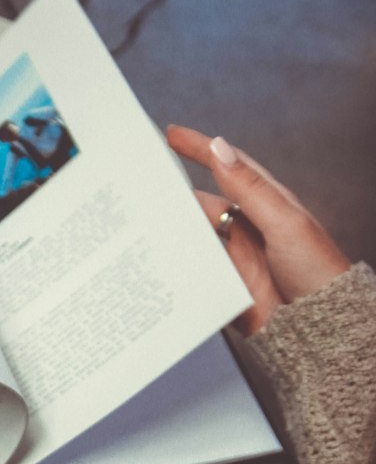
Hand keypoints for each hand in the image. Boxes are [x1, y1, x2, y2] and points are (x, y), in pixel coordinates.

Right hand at [166, 125, 350, 335]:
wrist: (321, 328)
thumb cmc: (317, 272)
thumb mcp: (284, 222)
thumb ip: (248, 188)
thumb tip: (220, 148)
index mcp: (267, 204)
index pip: (227, 166)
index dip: (200, 148)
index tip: (171, 134)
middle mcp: (248, 227)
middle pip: (203, 200)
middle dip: (176, 188)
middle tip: (146, 179)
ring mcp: (236, 256)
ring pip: (195, 233)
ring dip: (174, 226)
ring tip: (144, 217)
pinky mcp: (226, 284)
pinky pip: (193, 266)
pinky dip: (176, 260)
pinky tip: (159, 255)